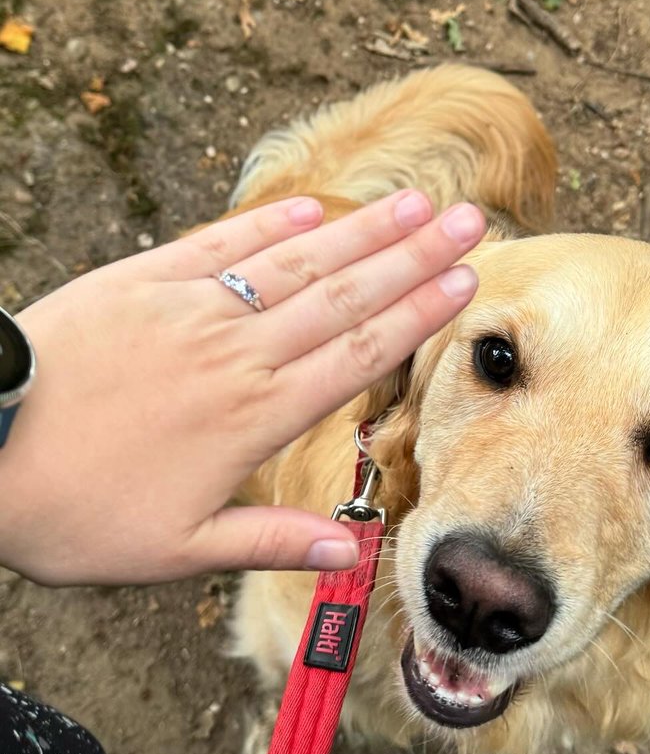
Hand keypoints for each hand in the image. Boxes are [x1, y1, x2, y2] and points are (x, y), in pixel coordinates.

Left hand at [0, 192, 484, 585]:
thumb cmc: (73, 510)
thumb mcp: (174, 550)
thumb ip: (269, 541)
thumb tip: (348, 549)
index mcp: (252, 417)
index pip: (358, 356)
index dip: (419, 315)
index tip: (468, 282)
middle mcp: (236, 353)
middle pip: (345, 297)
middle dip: (415, 258)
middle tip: (473, 221)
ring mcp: (191, 309)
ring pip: (296, 264)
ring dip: (361, 232)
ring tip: (415, 203)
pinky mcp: (143, 282)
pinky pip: (221, 246)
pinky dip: (268, 224)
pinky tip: (310, 208)